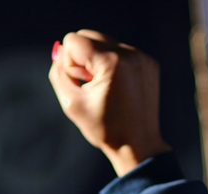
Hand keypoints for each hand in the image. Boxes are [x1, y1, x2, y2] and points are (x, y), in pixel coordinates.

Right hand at [48, 30, 170, 175]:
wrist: (138, 144)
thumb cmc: (105, 129)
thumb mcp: (71, 103)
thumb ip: (58, 73)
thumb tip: (60, 51)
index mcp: (112, 62)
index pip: (73, 40)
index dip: (70, 64)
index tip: (82, 85)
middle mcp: (130, 53)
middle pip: (89, 35)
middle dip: (82, 59)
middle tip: (90, 85)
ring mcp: (142, 57)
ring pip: (104, 42)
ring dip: (97, 61)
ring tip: (105, 88)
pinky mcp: (149, 62)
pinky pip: (120, 51)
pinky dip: (113, 65)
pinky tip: (117, 88)